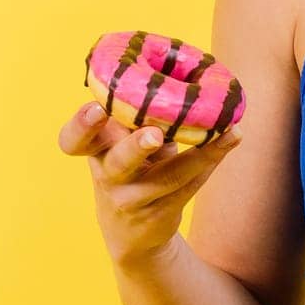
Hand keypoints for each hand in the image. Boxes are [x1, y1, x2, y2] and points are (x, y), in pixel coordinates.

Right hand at [57, 100, 241, 268]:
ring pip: (166, 178)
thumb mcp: (123, 142)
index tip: (97, 109)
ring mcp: (131, 199)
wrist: (132, 232)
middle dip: (136, 147)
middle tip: (154, 135)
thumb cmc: (132, 167)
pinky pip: (188, 186)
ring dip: (199, 155)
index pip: (73, 140)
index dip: (81, 125)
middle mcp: (108, 175)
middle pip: (118, 162)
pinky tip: (230, 140)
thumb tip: (187, 71)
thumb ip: (140, 115)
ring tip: (224, 133)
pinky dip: (211, 160)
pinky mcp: (157, 214)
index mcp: (97, 148)